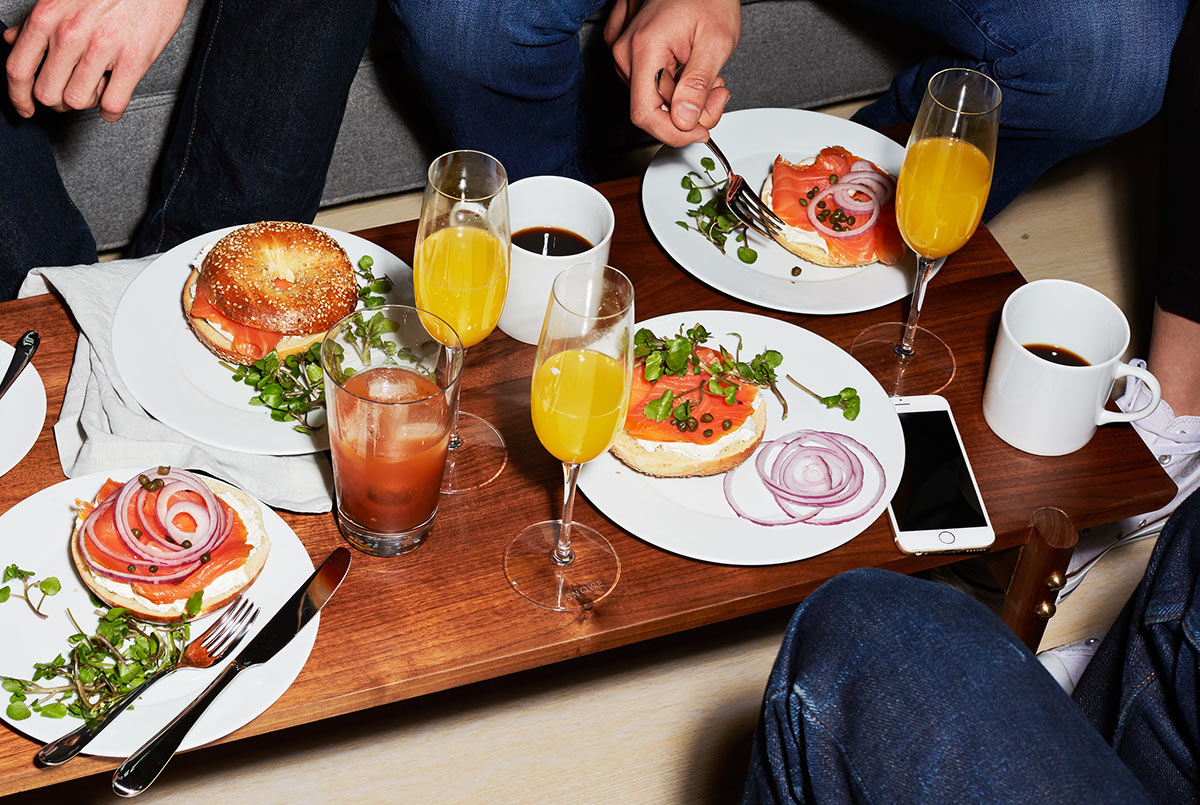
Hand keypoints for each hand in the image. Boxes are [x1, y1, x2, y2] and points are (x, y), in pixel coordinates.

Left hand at [3, 0, 187, 120]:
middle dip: (58, 102)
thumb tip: (15, 40)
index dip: (19, 96)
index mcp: (48, 16)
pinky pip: (113, 104)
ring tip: (97, 87)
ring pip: (78, 101)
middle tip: (70, 93)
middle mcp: (70, 32)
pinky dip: (111, 111)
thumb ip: (39, 22)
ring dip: (87, 102)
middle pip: (48, 93)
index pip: (19, 69)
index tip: (26, 108)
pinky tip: (114, 99)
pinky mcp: (134, 59)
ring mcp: (102, 47)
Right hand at [603, 0, 739, 145]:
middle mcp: (627, 52)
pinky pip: (648, 85)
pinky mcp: (629, 53)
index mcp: (646, 49)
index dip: (675, 132)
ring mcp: (625, 52)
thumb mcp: (716, 42)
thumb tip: (684, 120)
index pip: (646, 115)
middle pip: (651, 109)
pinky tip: (690, 69)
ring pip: (652, 99)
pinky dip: (674, 86)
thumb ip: (698, 85)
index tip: (699, 131)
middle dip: (688, 112)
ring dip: (683, 98)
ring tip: (706, 75)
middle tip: (718, 93)